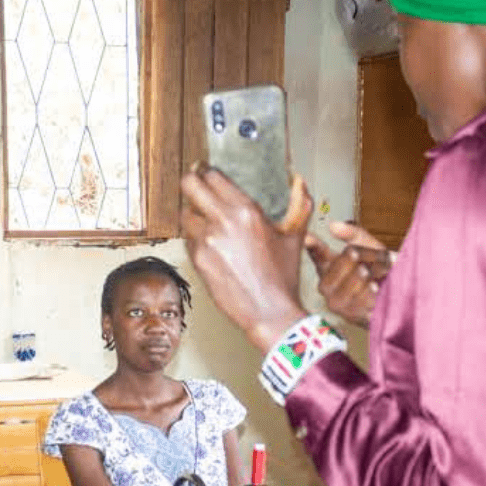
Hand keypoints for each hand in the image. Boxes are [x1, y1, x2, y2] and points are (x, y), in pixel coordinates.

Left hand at [181, 166, 313, 349]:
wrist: (269, 312)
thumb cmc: (282, 278)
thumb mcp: (294, 236)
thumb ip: (299, 204)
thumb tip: (300, 182)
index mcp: (246, 211)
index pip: (213, 177)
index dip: (208, 173)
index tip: (206, 174)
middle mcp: (222, 222)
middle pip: (189, 186)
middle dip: (190, 183)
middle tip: (194, 186)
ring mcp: (206, 242)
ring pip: (184, 215)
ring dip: (192, 214)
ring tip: (203, 220)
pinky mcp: (197, 260)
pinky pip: (188, 239)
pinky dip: (194, 238)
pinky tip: (209, 244)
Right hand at [304, 222, 392, 328]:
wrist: (403, 293)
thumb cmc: (381, 270)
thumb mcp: (370, 247)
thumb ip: (353, 234)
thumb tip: (333, 225)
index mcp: (331, 265)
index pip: (317, 256)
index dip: (311, 248)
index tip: (308, 238)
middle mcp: (330, 286)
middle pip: (326, 279)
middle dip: (341, 264)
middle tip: (355, 252)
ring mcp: (339, 304)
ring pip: (338, 295)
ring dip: (355, 280)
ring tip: (368, 271)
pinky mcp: (352, 317)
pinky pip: (354, 308)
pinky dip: (365, 295)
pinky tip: (374, 287)